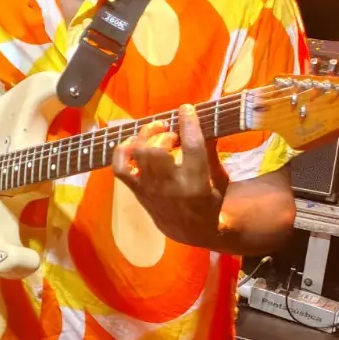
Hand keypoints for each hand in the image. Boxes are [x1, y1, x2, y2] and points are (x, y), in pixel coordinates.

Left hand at [111, 104, 225, 247]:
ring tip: (156, 132)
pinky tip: (133, 142)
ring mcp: (149, 189)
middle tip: (172, 135)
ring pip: (139, 155)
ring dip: (146, 137)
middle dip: (164, 135)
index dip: (189, 124)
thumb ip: (210, 150)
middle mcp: (170, 186)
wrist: (190, 231)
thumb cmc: (209, 201)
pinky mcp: (136, 190)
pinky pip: (120, 167)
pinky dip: (122, 151)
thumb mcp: (219, 177)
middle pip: (157, 150)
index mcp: (197, 183)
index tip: (186, 109)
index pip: (192, 147)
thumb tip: (202, 120)